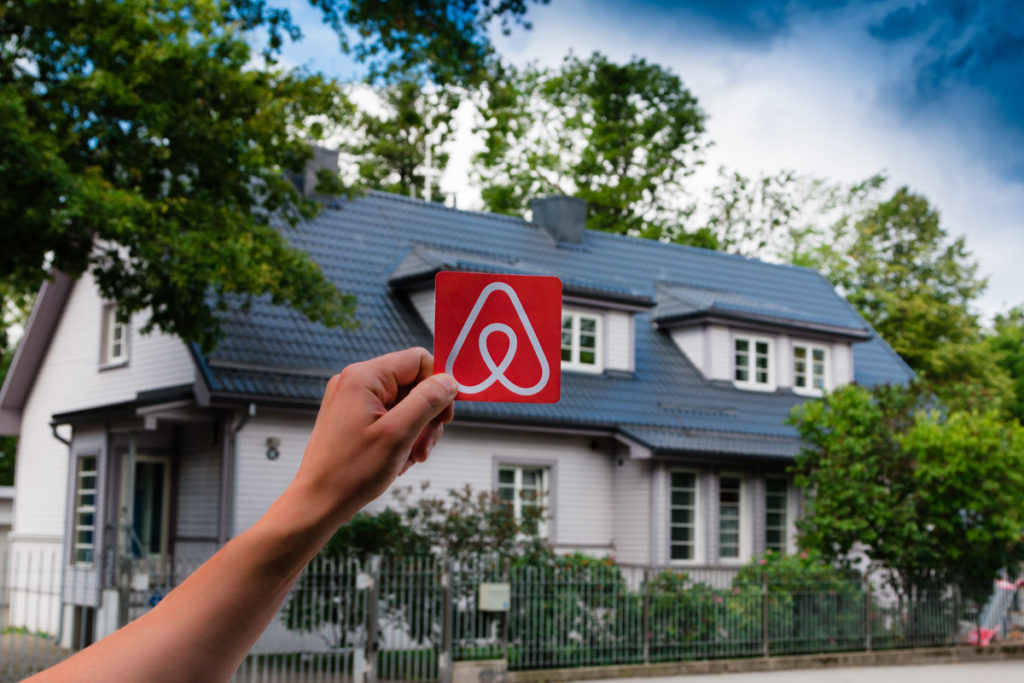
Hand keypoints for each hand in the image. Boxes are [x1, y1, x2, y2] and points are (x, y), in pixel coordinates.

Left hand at [292, 347, 457, 526]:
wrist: (318, 503)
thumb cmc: (351, 471)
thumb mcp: (398, 434)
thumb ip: (428, 401)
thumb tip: (450, 381)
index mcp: (364, 377)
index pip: (418, 360)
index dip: (438, 385)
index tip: (444, 417)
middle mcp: (356, 382)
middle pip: (413, 384)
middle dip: (426, 417)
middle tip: (425, 447)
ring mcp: (352, 400)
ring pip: (405, 404)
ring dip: (416, 431)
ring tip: (409, 458)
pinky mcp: (352, 417)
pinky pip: (390, 418)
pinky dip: (401, 438)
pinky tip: (397, 460)